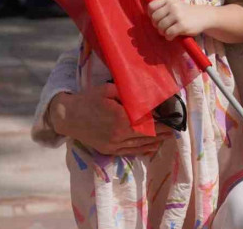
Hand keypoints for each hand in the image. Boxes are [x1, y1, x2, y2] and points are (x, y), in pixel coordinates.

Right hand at [49, 84, 172, 155]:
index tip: (172, 119)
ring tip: (167, 138)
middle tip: (175, 130)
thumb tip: (144, 96)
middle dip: (162, 133)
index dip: (162, 122)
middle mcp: (119, 134)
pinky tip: (151, 148)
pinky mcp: (109, 150)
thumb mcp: (107, 89)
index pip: (148, 123)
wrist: (67, 116)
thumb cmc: (88, 99)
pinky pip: (129, 152)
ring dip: (155, 142)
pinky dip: (143, 151)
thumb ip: (127, 93)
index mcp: (121, 118)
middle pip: (147, 136)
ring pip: (140, 146)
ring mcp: (114, 145)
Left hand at [149, 0, 208, 39]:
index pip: (151, 6)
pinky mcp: (182, 25)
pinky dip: (169, 37)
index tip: (157, 19)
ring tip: (168, 32)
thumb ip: (163, 7)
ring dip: (163, 32)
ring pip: (161, 27)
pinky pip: (168, 33)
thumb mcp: (174, 4)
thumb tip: (149, 17)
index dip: (151, 15)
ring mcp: (177, 15)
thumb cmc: (185, 12)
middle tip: (163, 27)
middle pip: (155, 18)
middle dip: (157, 25)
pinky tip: (172, 36)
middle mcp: (172, 6)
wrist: (203, 16)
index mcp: (168, 0)